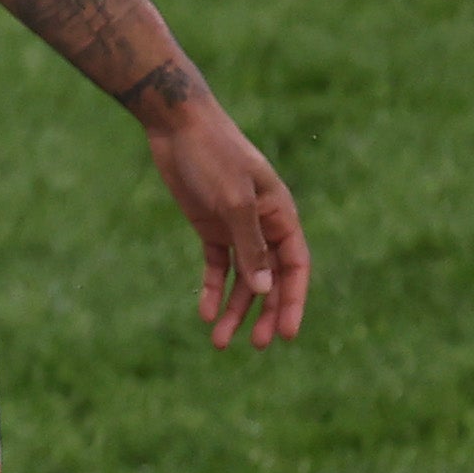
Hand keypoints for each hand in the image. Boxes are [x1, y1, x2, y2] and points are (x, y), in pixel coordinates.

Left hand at [148, 99, 309, 345]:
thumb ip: (250, 246)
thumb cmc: (214, 156)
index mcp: (281, 215)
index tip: (288, 334)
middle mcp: (263, 225)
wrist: (178, 126)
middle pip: (270, 279)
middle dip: (265, 313)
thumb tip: (264, 291)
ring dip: (234, 309)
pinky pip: (217, 266)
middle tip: (256, 346)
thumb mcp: (233, 202)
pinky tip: (204, 314)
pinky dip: (212, 290)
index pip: (295, 266)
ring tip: (220, 342)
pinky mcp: (210, 227)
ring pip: (241, 279)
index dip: (294, 301)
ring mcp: (236, 227)